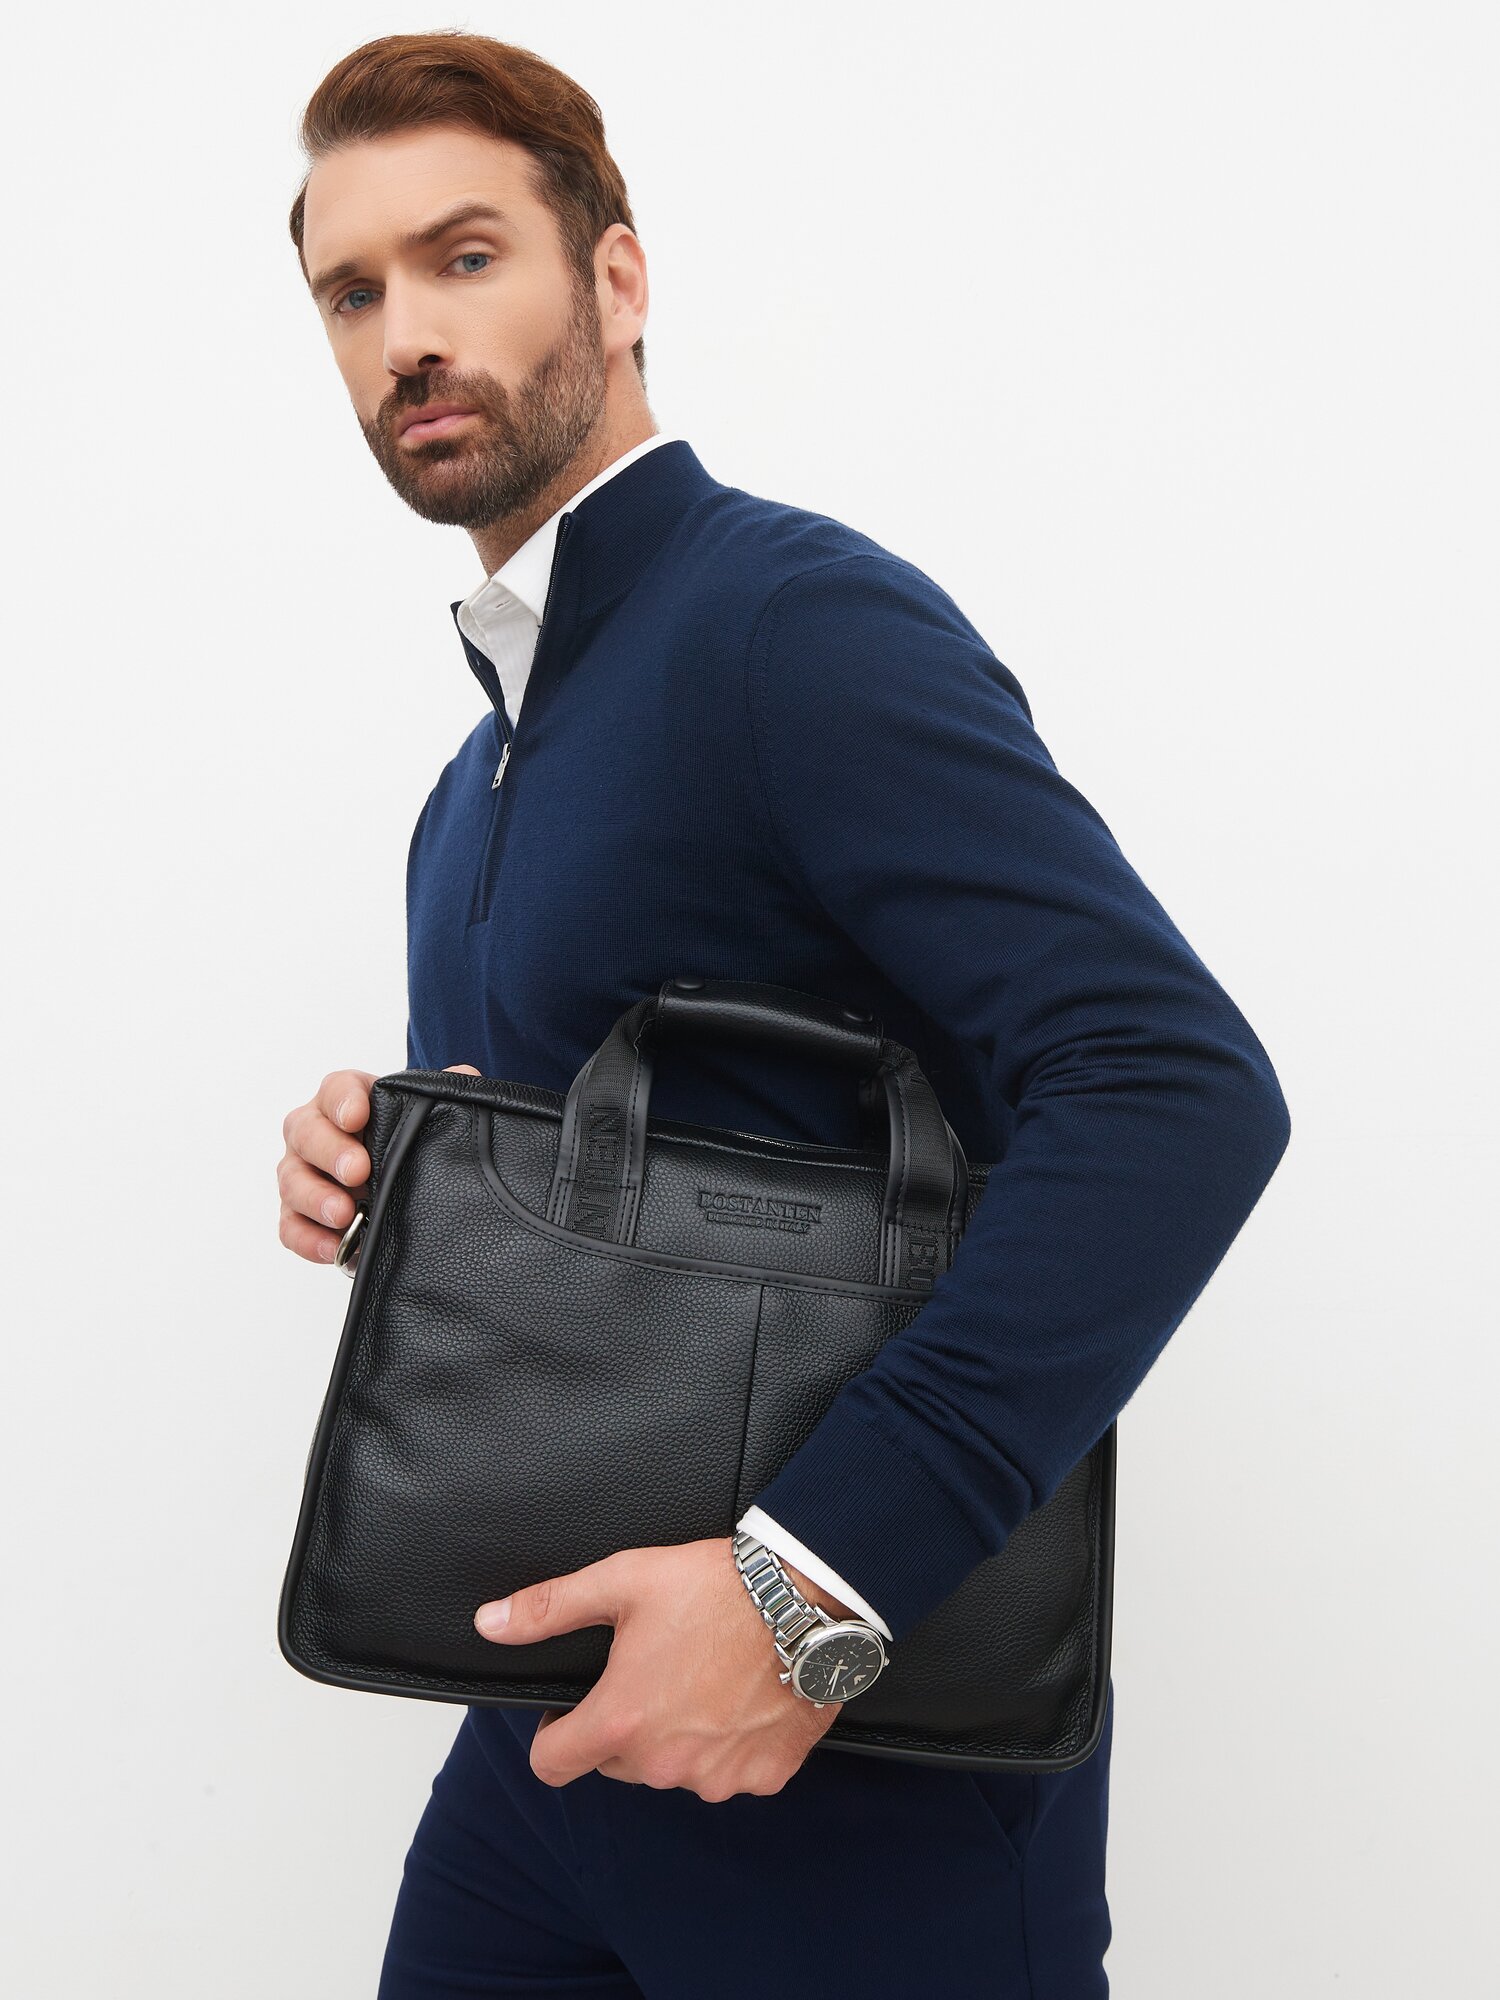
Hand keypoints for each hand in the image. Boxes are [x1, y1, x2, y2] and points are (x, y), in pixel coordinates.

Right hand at [277, 1062, 478, 1262]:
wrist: (400, 1185)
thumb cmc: (408, 1141)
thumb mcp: (430, 1114)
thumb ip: (446, 1091)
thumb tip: (464, 1076)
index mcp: (345, 1099)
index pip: (336, 1089)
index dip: (343, 1100)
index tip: (357, 1116)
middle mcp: (314, 1131)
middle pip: (305, 1132)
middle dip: (330, 1152)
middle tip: (358, 1171)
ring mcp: (301, 1173)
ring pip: (291, 1181)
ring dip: (315, 1198)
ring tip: (344, 1214)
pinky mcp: (298, 1214)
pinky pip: (290, 1227)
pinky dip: (309, 1239)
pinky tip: (335, 1248)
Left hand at [473, 1538, 851, 1799]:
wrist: (806, 1596)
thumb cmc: (716, 1586)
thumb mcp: (622, 1580)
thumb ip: (549, 1608)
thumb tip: (489, 1623)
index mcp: (621, 1720)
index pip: (552, 1766)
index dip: (554, 1737)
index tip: (572, 1712)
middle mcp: (665, 1763)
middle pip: (616, 1764)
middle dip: (624, 1727)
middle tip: (653, 1672)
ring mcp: (717, 1776)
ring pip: (673, 1771)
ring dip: (677, 1739)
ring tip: (703, 1680)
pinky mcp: (763, 1776)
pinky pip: (728, 1773)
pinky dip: (728, 1747)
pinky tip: (740, 1700)